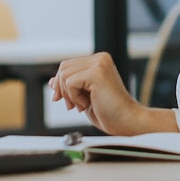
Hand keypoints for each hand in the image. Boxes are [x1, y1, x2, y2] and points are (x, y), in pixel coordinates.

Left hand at [49, 52, 176, 136]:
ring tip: (83, 105)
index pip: (67, 66)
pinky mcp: (97, 73)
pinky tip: (87, 104)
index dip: (61, 85)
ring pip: (64, 74)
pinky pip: (70, 82)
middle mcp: (100, 58)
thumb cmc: (110, 113)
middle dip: (62, 90)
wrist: (127, 121)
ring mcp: (99, 63)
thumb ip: (70, 87)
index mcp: (99, 61)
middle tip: (73, 106)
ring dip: (69, 94)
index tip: (67, 102)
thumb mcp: (83, 98)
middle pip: (63, 67)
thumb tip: (52, 81)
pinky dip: (73, 97)